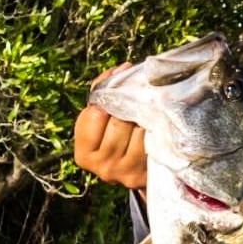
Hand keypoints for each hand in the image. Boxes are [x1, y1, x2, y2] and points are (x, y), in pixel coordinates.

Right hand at [73, 63, 147, 190]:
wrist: (142, 171)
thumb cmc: (118, 136)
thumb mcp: (102, 118)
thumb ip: (103, 93)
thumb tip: (122, 70)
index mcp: (84, 154)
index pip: (94, 115)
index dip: (107, 100)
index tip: (116, 95)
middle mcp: (102, 167)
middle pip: (118, 122)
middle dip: (129, 107)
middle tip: (138, 101)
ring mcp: (124, 172)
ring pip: (138, 129)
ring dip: (145, 117)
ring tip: (148, 113)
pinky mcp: (145, 173)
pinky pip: (152, 140)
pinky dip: (156, 128)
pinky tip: (158, 125)